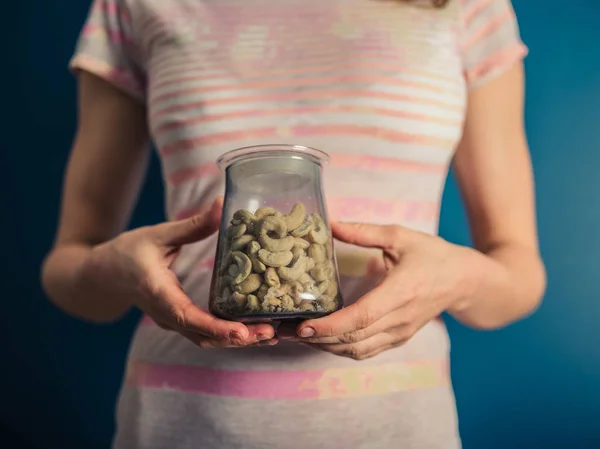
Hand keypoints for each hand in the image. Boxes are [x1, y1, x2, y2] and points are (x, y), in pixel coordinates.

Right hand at [77, 198, 276, 347]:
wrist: (103, 274)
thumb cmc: (127, 252)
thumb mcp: (158, 234)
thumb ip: (192, 225)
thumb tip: (222, 204)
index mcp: (158, 293)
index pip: (188, 317)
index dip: (215, 327)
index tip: (241, 333)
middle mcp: (166, 314)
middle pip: (203, 336)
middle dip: (237, 338)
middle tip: (270, 333)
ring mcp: (172, 321)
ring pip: (205, 340)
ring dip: (236, 340)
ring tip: (270, 334)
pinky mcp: (179, 321)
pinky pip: (204, 334)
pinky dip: (228, 335)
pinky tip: (253, 329)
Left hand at [282, 221, 474, 359]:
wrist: (464, 281)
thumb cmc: (433, 255)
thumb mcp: (401, 236)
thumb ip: (365, 232)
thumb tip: (330, 225)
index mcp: (401, 291)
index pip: (362, 317)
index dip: (331, 326)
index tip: (305, 326)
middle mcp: (400, 318)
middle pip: (354, 339)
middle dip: (318, 339)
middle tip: (288, 330)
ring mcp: (400, 333)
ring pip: (358, 351)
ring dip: (327, 347)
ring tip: (299, 335)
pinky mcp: (399, 338)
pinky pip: (367, 351)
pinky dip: (342, 350)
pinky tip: (323, 339)